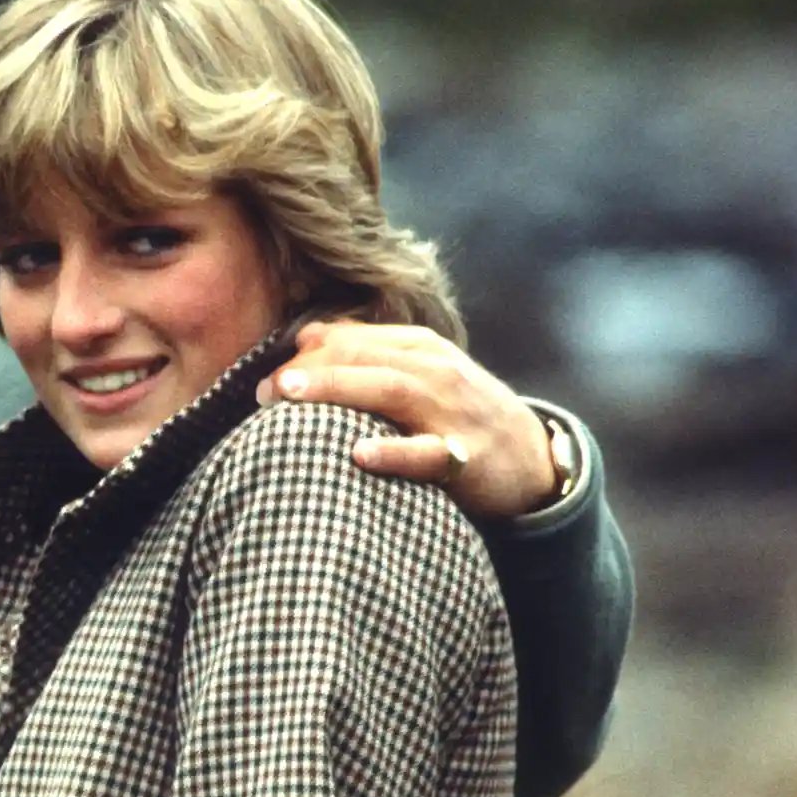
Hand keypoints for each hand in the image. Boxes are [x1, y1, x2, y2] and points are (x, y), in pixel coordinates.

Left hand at [257, 320, 558, 519]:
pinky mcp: (466, 458)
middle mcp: (435, 372)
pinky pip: (428, 453)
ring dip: (338, 389)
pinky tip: (358, 453)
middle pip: (366, 357)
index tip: (265, 376)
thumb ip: (368, 357)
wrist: (533, 459)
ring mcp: (452, 413)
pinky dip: (394, 452)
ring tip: (292, 394)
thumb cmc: (461, 417)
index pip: (356, 338)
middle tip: (264, 389)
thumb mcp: (421, 377)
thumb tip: (306, 337)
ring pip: (391, 391)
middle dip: (312, 368)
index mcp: (420, 349)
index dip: (307, 353)